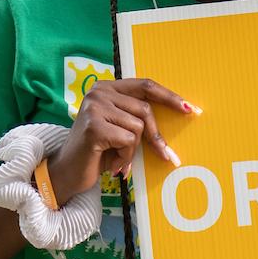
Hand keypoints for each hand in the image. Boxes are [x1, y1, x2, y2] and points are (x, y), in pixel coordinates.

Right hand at [44, 78, 194, 205]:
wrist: (66, 173)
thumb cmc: (97, 152)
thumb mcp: (119, 128)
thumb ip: (138, 116)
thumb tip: (182, 111)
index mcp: (106, 87)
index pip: (145, 85)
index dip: (169, 97)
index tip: (191, 109)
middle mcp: (99, 92)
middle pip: (145, 109)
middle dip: (155, 136)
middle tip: (165, 156)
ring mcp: (95, 107)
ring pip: (138, 127)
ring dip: (132, 150)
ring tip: (118, 159)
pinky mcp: (94, 127)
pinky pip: (128, 141)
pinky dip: (126, 157)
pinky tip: (113, 164)